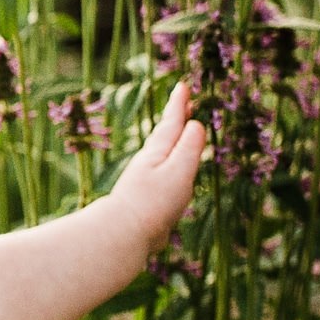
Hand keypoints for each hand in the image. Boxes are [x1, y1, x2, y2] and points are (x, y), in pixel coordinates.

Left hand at [109, 78, 205, 250]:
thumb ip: (188, 148)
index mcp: (157, 152)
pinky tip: (170, 170)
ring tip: (180, 131)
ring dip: (174, 139)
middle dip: (176, 118)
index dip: (178, 104)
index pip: (172, 122)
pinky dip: (170, 162)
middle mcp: (149, 162)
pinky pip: (163, 172)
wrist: (124, 233)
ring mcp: (146, 179)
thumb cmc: (153, 202)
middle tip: (184, 101)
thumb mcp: (178, 171)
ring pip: (163, 153)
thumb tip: (195, 124)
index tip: (183, 85)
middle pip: (166, 135)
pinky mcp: (147, 197)